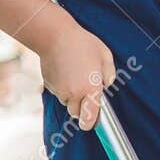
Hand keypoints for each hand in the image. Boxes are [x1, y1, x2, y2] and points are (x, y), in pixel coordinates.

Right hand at [38, 14, 116, 129]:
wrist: (54, 36)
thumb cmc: (82, 43)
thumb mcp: (104, 55)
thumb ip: (110, 73)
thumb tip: (107, 85)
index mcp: (91, 88)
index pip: (89, 119)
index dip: (91, 123)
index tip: (92, 123)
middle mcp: (74, 94)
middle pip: (77, 114)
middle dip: (82, 108)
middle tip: (86, 92)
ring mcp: (60, 91)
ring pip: (67, 103)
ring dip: (71, 97)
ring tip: (75, 77)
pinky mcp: (50, 86)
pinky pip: (58, 94)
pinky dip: (62, 88)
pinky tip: (65, 72)